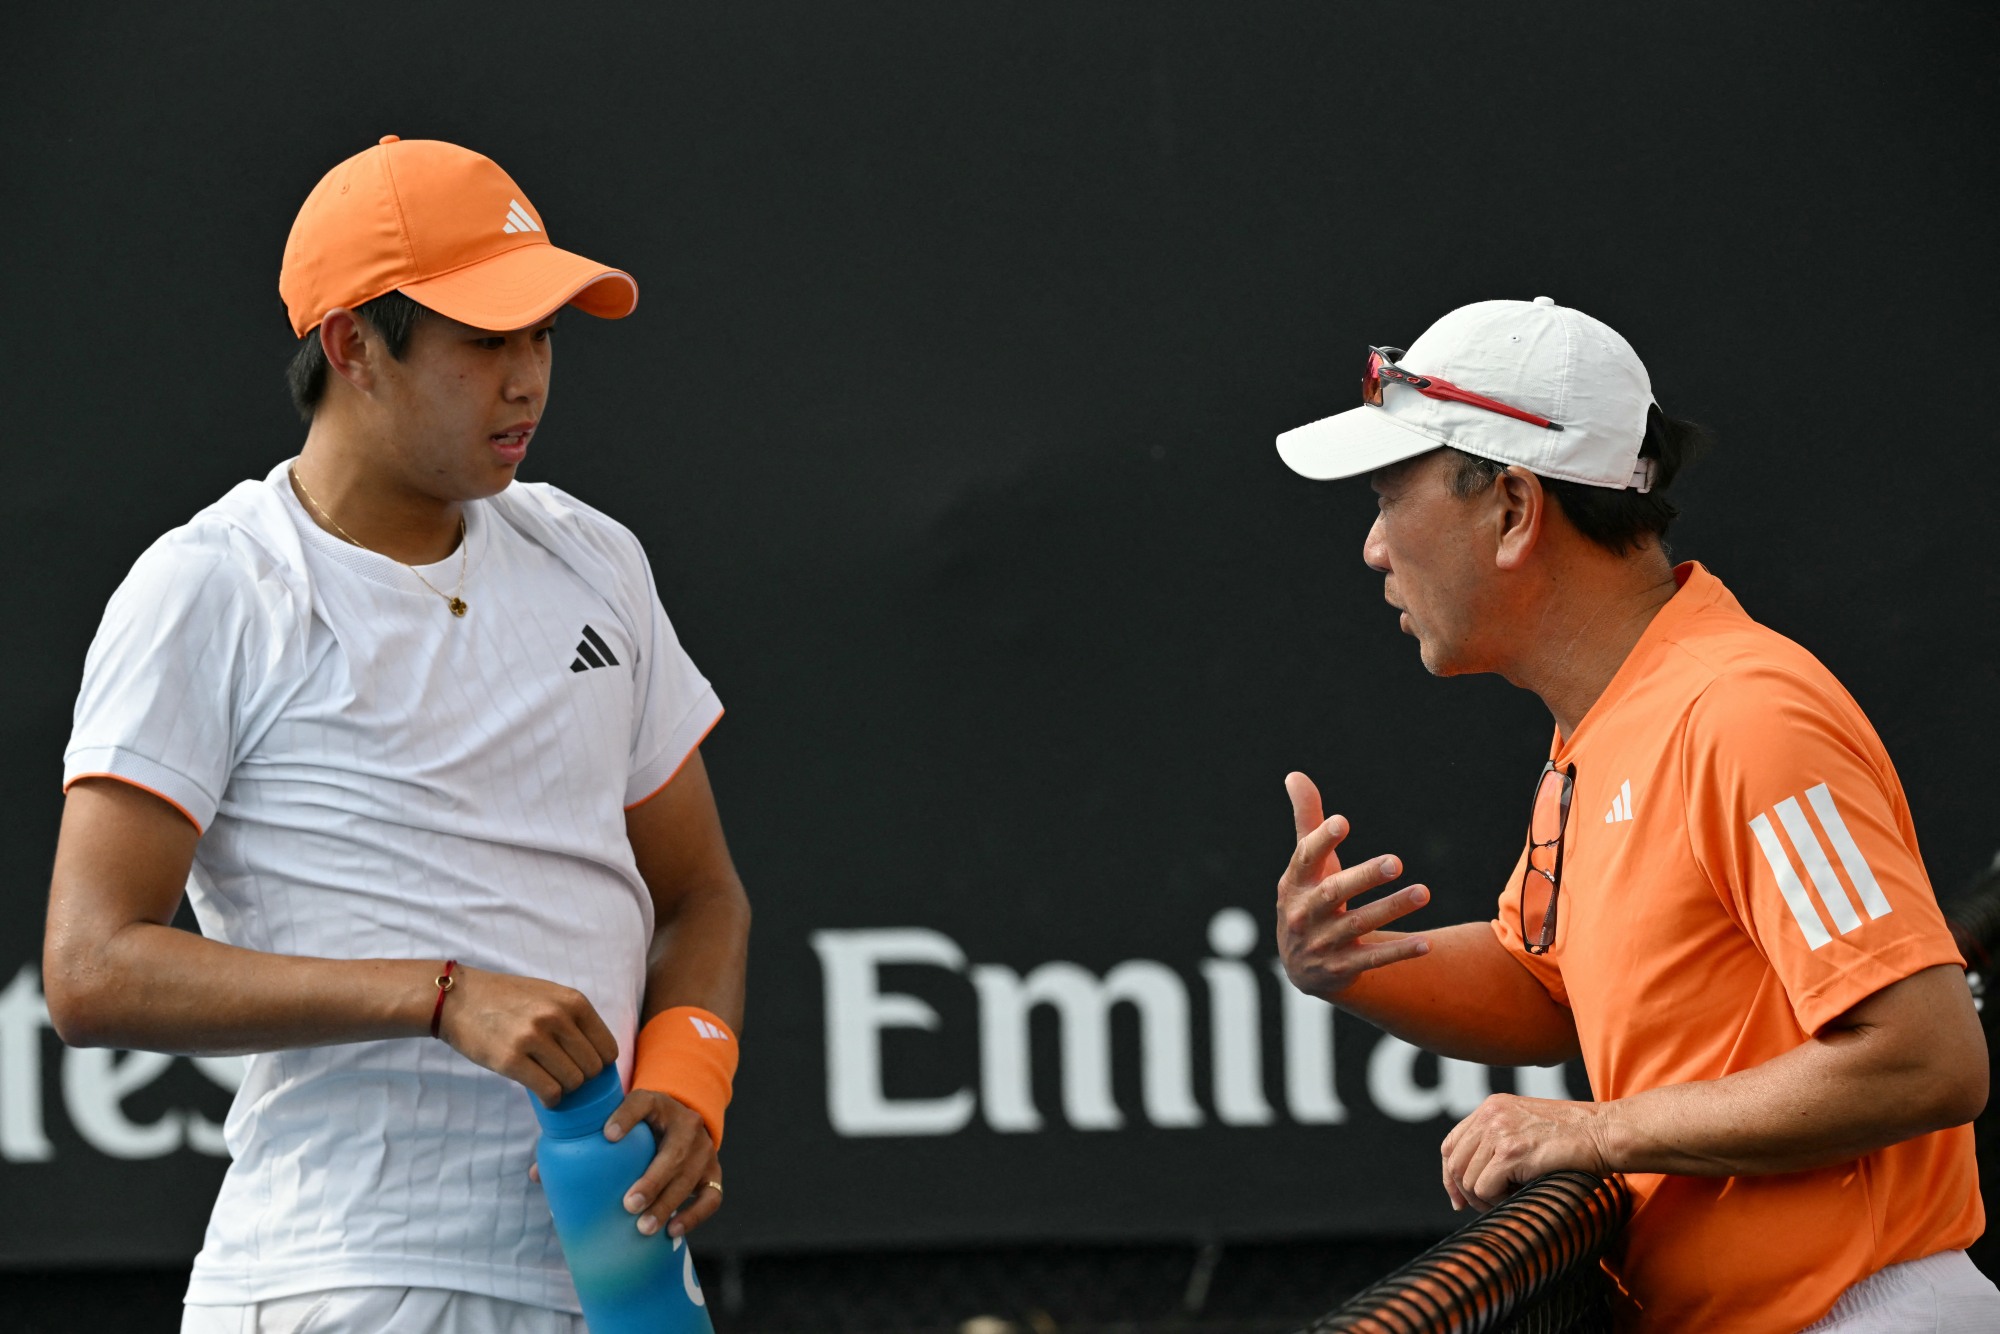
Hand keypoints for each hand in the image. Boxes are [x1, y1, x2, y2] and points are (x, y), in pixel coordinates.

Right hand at [435, 966, 619, 1105]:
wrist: (459, 999)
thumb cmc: (507, 999)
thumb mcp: (549, 995)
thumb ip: (574, 1018)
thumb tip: (600, 1055)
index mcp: (572, 1001)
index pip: (608, 1048)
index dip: (599, 1064)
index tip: (584, 1067)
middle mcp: (557, 1017)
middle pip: (592, 1068)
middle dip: (582, 1078)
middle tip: (564, 1076)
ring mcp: (533, 1038)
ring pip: (573, 1082)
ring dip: (565, 1088)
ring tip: (551, 1081)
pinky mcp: (511, 1059)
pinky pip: (549, 1091)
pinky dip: (550, 1099)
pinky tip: (544, 1094)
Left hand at [605, 1090, 721, 1237]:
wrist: (683, 1124)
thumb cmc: (645, 1125)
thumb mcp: (627, 1117)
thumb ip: (597, 1133)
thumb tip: (544, 1171)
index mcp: (660, 1105)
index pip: (643, 1103)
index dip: (627, 1117)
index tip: (608, 1136)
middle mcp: (688, 1124)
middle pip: (674, 1152)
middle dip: (653, 1181)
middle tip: (630, 1204)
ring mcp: (705, 1150)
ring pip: (690, 1178)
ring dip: (667, 1204)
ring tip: (644, 1227)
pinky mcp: (714, 1173)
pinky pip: (711, 1197)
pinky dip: (694, 1216)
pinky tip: (672, 1230)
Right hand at [1275, 772, 1432, 997]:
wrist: (1301, 967)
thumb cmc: (1309, 899)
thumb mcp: (1305, 865)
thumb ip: (1306, 821)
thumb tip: (1295, 775)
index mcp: (1295, 883)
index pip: (1306, 858)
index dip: (1322, 840)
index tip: (1343, 821)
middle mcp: (1304, 913)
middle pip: (1335, 892)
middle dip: (1364, 876)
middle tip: (1396, 861)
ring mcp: (1322, 943)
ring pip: (1359, 924)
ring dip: (1392, 908)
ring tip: (1424, 892)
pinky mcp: (1342, 968)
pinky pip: (1373, 959)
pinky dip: (1399, 952)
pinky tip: (1427, 944)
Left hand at [1440, 1093, 1612, 1211]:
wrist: (1605, 1132)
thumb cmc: (1576, 1137)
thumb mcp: (1528, 1127)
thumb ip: (1500, 1141)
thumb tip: (1472, 1180)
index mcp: (1491, 1107)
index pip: (1451, 1143)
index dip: (1450, 1174)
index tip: (1460, 1198)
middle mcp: (1490, 1115)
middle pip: (1454, 1163)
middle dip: (1465, 1192)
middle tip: (1487, 1207)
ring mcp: (1499, 1132)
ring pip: (1467, 1179)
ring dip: (1485, 1199)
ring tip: (1511, 1199)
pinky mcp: (1511, 1153)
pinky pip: (1484, 1188)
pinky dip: (1497, 1201)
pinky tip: (1518, 1197)